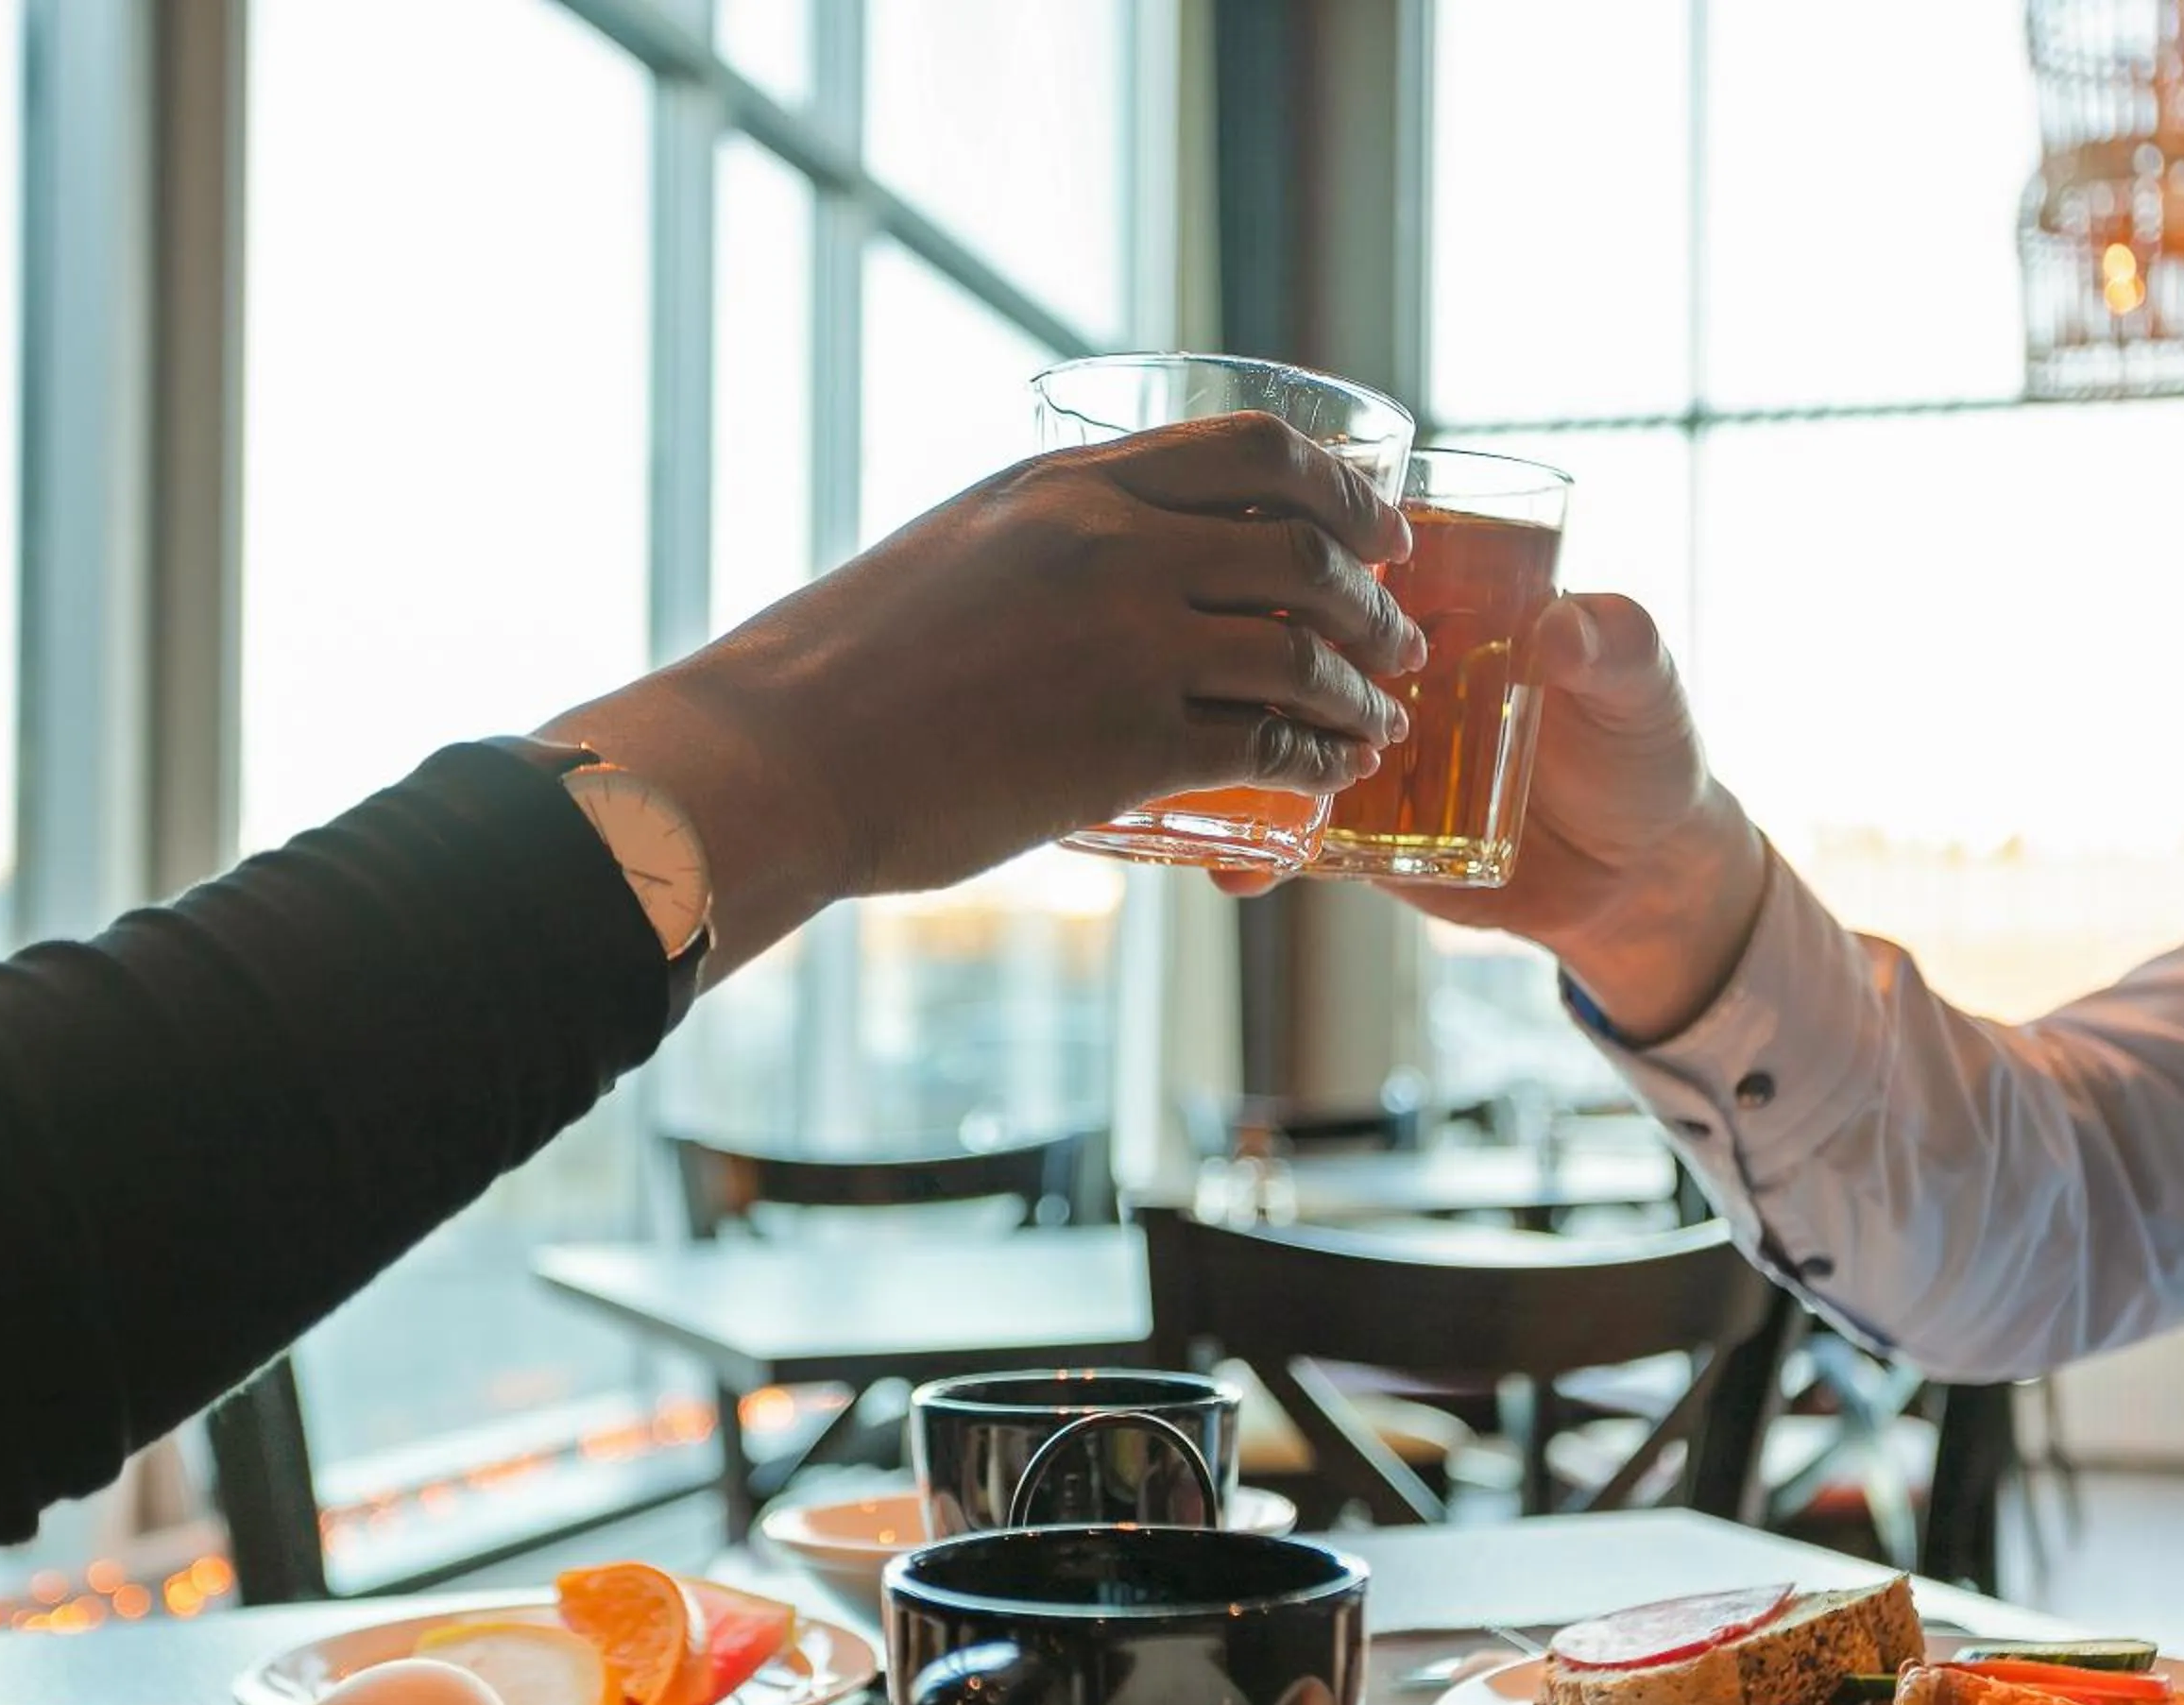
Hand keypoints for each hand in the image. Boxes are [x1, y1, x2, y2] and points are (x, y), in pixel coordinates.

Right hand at [548, 411, 1422, 974]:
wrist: (781, 754)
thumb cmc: (843, 665)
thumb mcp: (957, 548)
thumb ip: (1048, 542)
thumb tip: (1114, 566)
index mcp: (1069, 482)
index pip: (1253, 449)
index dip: (1342, 488)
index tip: (1379, 524)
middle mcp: (1111, 543)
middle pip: (1306, 546)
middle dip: (1376, 594)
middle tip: (1401, 632)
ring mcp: (1126, 641)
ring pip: (1303, 649)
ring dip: (1363, 688)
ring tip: (1382, 716)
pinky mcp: (1125, 745)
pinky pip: (1266, 744)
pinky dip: (1318, 760)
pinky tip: (1332, 776)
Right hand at [1221, 593, 1767, 1045]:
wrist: (1639, 876)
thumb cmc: (1645, 749)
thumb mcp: (1643, 683)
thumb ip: (1616, 642)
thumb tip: (1562, 623)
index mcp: (1438, 606)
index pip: (1350, 556)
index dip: (1299, 543)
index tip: (1260, 554)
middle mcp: (1376, 670)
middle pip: (1281, 645)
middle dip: (1232, 653)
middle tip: (1210, 671)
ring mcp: (1354, 751)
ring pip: (1263, 738)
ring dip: (1218, 753)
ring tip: (1195, 772)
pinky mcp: (1351, 832)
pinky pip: (1283, 837)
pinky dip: (1248, 856)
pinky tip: (1234, 872)